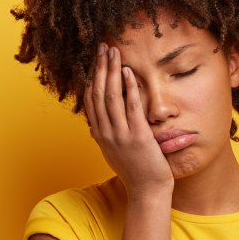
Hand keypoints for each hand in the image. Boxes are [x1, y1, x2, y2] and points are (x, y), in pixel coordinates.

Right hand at [83, 44, 172, 195]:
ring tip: (114, 53)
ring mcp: (120, 135)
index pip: (90, 100)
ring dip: (112, 72)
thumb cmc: (136, 171)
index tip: (95, 59)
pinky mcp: (137, 137)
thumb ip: (109, 133)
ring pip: (111, 97)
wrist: (147, 192)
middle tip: (104, 47)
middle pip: (98, 93)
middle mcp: (106, 133)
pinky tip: (129, 73)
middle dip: (100, 68)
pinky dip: (129, 89)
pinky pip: (131, 108)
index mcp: (100, 134)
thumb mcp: (116, 150)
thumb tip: (103, 120)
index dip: (92, 77)